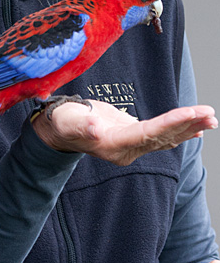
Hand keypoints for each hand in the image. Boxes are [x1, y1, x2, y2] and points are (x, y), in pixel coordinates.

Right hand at [32, 100, 216, 164]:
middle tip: (210, 114)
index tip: (191, 113)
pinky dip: (179, 131)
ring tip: (211, 118)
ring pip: (165, 138)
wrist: (58, 132)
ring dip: (188, 128)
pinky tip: (196, 128)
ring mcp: (131, 146)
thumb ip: (81, 124)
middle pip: (162, 137)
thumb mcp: (67, 121)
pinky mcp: (132, 138)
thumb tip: (94, 127)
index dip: (170, 123)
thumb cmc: (62, 123)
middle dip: (187, 124)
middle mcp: (126, 150)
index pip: (148, 133)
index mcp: (114, 144)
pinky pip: (160, 137)